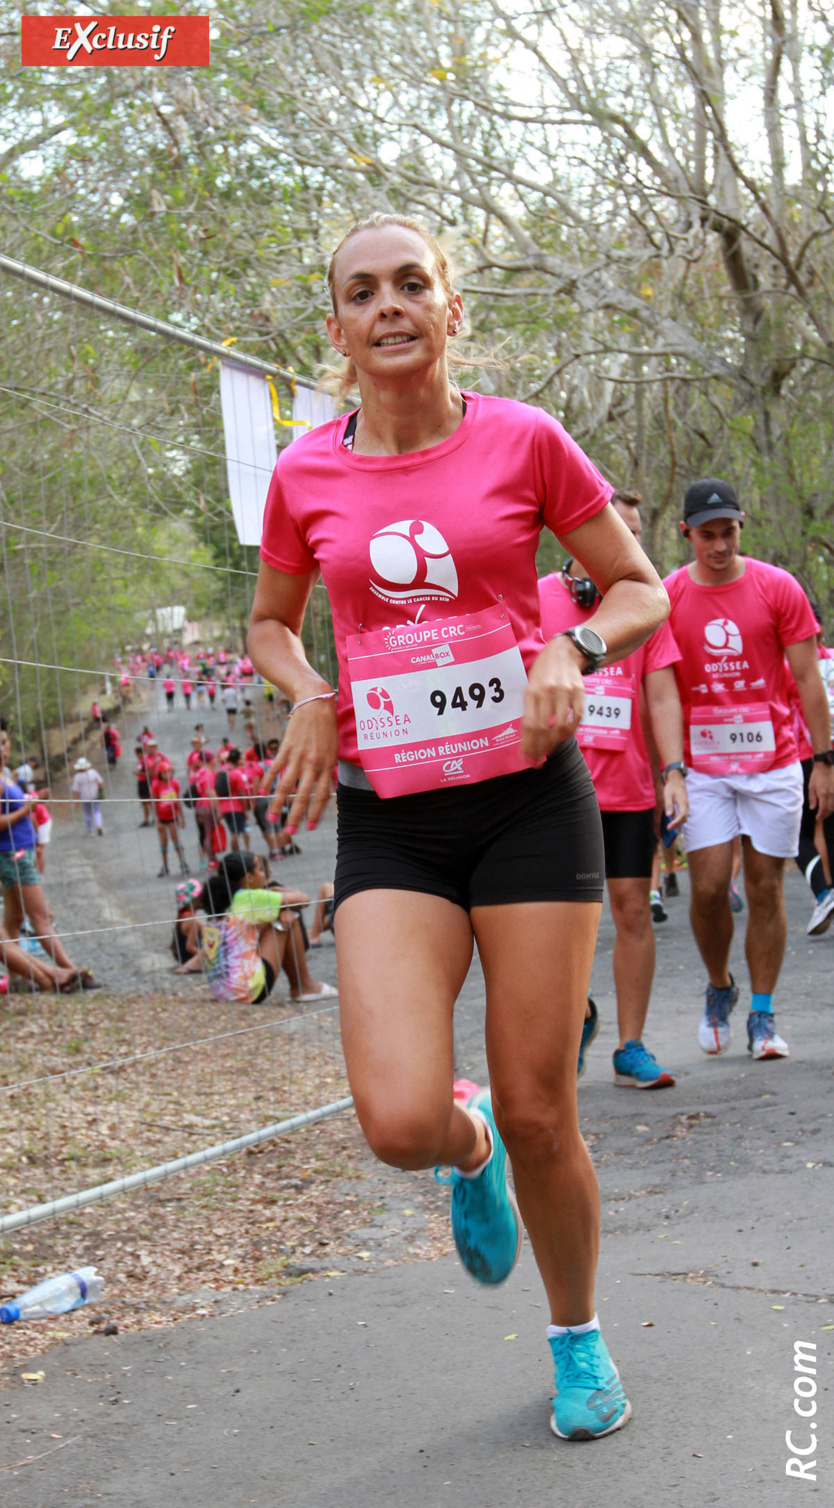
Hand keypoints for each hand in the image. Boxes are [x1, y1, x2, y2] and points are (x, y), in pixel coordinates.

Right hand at [261, 698, 337, 833]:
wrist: (315, 703)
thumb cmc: (326, 727)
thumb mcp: (333, 749)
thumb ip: (328, 769)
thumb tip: (326, 787)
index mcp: (327, 766)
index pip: (322, 795)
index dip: (316, 813)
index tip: (309, 827)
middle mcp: (314, 764)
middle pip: (303, 796)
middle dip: (296, 816)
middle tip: (289, 832)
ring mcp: (299, 757)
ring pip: (287, 786)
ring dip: (278, 805)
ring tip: (272, 819)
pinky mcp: (287, 748)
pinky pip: (276, 769)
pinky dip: (268, 781)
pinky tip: (262, 793)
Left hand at [522, 638, 585, 761]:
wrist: (564, 653)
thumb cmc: (543, 673)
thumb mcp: (530, 686)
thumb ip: (529, 709)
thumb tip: (528, 739)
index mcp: (531, 692)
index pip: (529, 725)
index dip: (528, 746)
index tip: (527, 759)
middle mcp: (547, 692)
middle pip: (543, 729)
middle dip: (540, 749)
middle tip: (538, 761)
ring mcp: (565, 692)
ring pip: (560, 726)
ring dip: (554, 743)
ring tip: (549, 751)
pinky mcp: (580, 692)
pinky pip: (576, 717)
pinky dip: (570, 731)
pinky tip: (563, 737)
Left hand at [663, 769, 688, 827]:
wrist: (677, 780)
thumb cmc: (671, 787)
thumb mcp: (668, 795)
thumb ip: (668, 805)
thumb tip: (668, 815)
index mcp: (683, 803)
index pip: (682, 816)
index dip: (676, 823)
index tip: (668, 827)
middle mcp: (686, 806)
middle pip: (684, 819)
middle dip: (676, 825)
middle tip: (668, 829)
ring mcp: (686, 806)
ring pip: (684, 818)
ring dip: (678, 824)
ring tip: (669, 828)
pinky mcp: (684, 806)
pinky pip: (683, 815)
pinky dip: (678, 820)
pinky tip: (672, 822)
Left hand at [809, 762, 833, 821]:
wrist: (825, 766)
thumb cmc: (817, 776)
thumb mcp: (811, 786)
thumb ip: (812, 798)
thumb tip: (813, 808)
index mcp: (823, 794)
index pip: (823, 809)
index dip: (821, 815)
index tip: (818, 818)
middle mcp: (831, 794)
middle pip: (830, 809)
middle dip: (825, 815)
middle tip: (821, 817)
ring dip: (830, 811)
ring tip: (825, 813)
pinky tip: (831, 806)